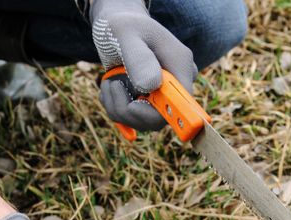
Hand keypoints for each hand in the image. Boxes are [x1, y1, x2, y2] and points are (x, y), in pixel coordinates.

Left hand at [91, 0, 196, 130]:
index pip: (180, 107)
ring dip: (116, 105)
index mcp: (180, 67)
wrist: (118, 28)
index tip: (130, 106)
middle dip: (126, 109)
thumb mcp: (126, 35)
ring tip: (109, 80)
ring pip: (140, 121)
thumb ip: (139, 59)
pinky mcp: (150, 102)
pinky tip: (112, 86)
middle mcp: (176, 85)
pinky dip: (115, 106)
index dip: (155, 114)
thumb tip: (151, 85)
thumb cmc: (123, 26)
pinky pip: (131, 118)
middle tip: (110, 83)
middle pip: (157, 120)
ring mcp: (163, 96)